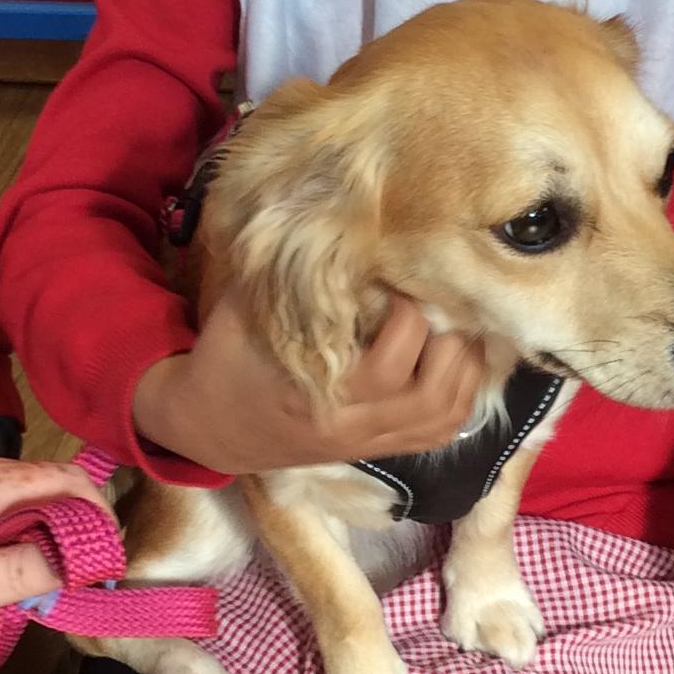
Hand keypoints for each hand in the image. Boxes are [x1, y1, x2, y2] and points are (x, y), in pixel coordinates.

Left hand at [0, 451, 111, 649]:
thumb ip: (21, 570)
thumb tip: (77, 558)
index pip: (65, 479)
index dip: (98, 516)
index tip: (108, 561)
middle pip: (48, 483)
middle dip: (78, 524)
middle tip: (90, 576)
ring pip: (23, 494)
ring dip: (48, 529)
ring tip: (60, 576)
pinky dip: (19, 530)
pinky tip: (16, 567)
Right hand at [133, 291, 486, 474]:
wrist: (207, 427)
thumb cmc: (226, 359)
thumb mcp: (244, 308)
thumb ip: (287, 274)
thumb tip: (332, 222)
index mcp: (318, 394)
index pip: (391, 362)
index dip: (407, 313)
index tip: (397, 282)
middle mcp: (351, 426)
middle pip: (433, 395)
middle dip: (450, 342)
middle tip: (444, 302)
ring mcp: (368, 443)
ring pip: (444, 418)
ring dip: (465, 371)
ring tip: (460, 327)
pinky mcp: (377, 451)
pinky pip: (438, 435)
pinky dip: (460, 398)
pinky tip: (458, 363)